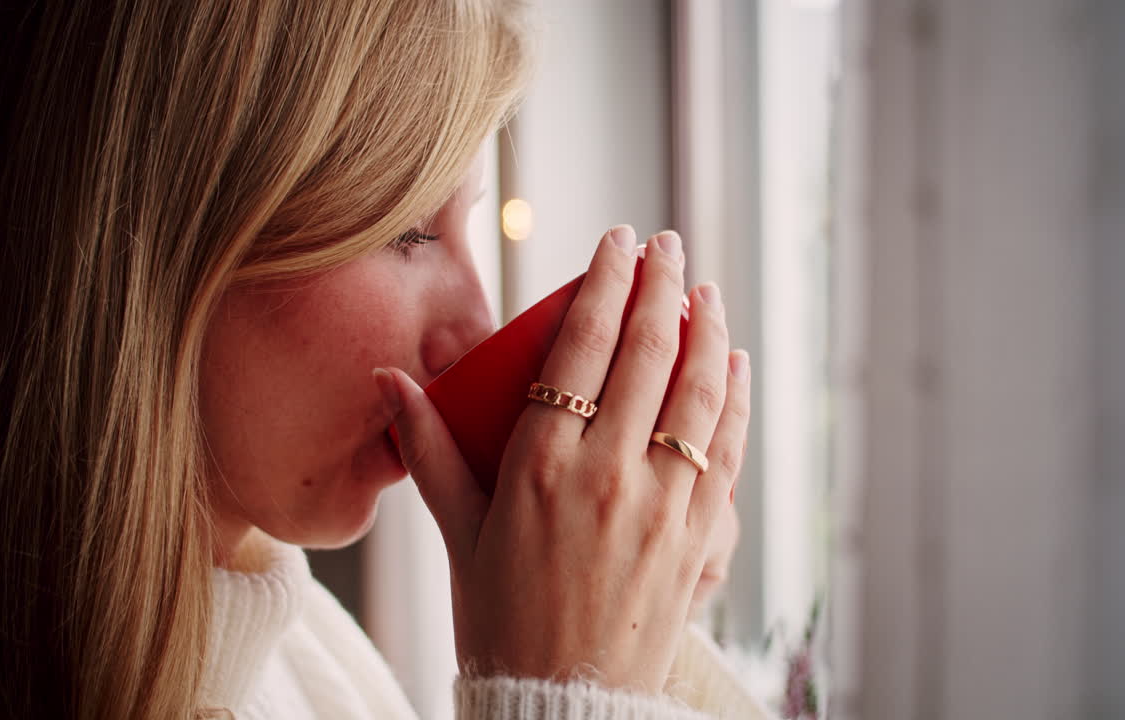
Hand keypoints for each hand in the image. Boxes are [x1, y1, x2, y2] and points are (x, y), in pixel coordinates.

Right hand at [380, 225, 750, 693]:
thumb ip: (427, 449)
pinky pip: (727, 449)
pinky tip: (736, 366)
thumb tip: (388, 381)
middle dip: (663, 285)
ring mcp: (665, 506)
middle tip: (668, 245)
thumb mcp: (457, 531)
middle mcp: (612, 476)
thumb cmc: (498, 617)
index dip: (607, 281)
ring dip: (710, 331)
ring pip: (701, 394)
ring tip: (706, 290)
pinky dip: (736, 399)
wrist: (560, 704)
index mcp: (544, 467)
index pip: (585, 346)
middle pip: (651, 353)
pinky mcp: (700, 537)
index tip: (619, 241)